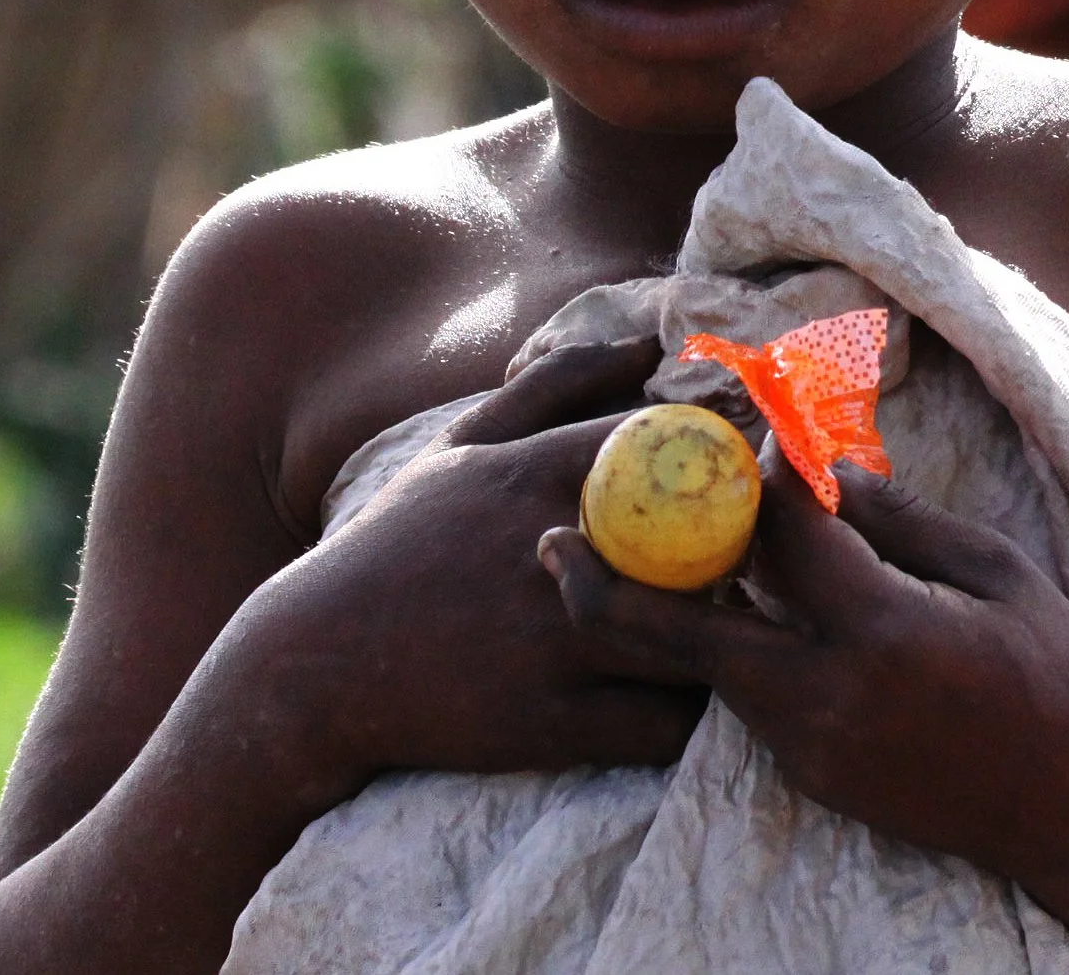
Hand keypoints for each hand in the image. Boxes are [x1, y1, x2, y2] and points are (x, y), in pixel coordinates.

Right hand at [244, 338, 708, 792]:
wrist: (307, 668)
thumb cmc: (394, 544)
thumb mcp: (463, 446)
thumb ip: (556, 384)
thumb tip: (647, 344)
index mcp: (540, 474)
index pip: (677, 444)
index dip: (730, 458)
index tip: (749, 477)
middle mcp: (558, 552)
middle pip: (709, 542)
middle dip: (750, 551)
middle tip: (761, 558)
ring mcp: (557, 643)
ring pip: (697, 641)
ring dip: (728, 638)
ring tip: (733, 628)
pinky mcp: (551, 725)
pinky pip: (663, 724)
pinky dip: (687, 712)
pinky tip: (681, 693)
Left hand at [540, 457, 1068, 874]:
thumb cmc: (1057, 674)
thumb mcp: (994, 570)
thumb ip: (900, 520)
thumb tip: (827, 469)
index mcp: (882, 632)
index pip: (782, 532)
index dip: (752, 468)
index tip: (731, 418)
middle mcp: (826, 698)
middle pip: (678, 636)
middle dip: (607, 583)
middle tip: (553, 537)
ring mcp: (810, 747)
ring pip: (699, 671)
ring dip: (659, 614)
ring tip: (609, 559)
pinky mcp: (809, 774)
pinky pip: (739, 699)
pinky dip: (715, 648)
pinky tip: (707, 607)